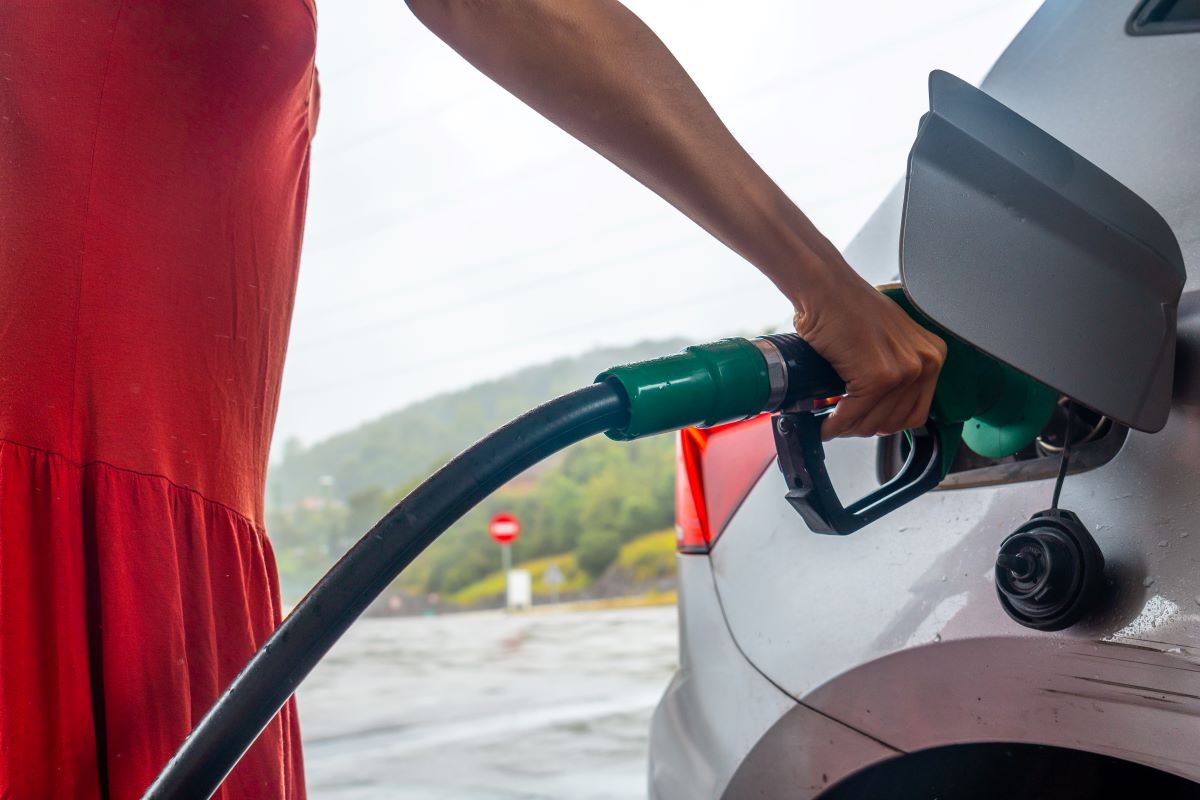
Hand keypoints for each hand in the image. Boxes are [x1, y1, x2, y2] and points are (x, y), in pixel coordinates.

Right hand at [791, 269, 946, 440]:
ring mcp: (904, 370)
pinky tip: (826, 423)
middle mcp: (925, 362)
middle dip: (865, 427)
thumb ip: (894, 368)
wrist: (825, 288)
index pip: (916, 412)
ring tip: (833, 423)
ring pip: (875, 422)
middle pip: (896, 422)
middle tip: (844, 424)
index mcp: (932, 355)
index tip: (866, 422)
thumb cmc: (847, 307)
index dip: (885, 422)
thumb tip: (878, 407)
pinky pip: (854, 414)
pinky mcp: (878, 376)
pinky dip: (836, 424)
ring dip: (849, 428)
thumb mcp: (887, 340)